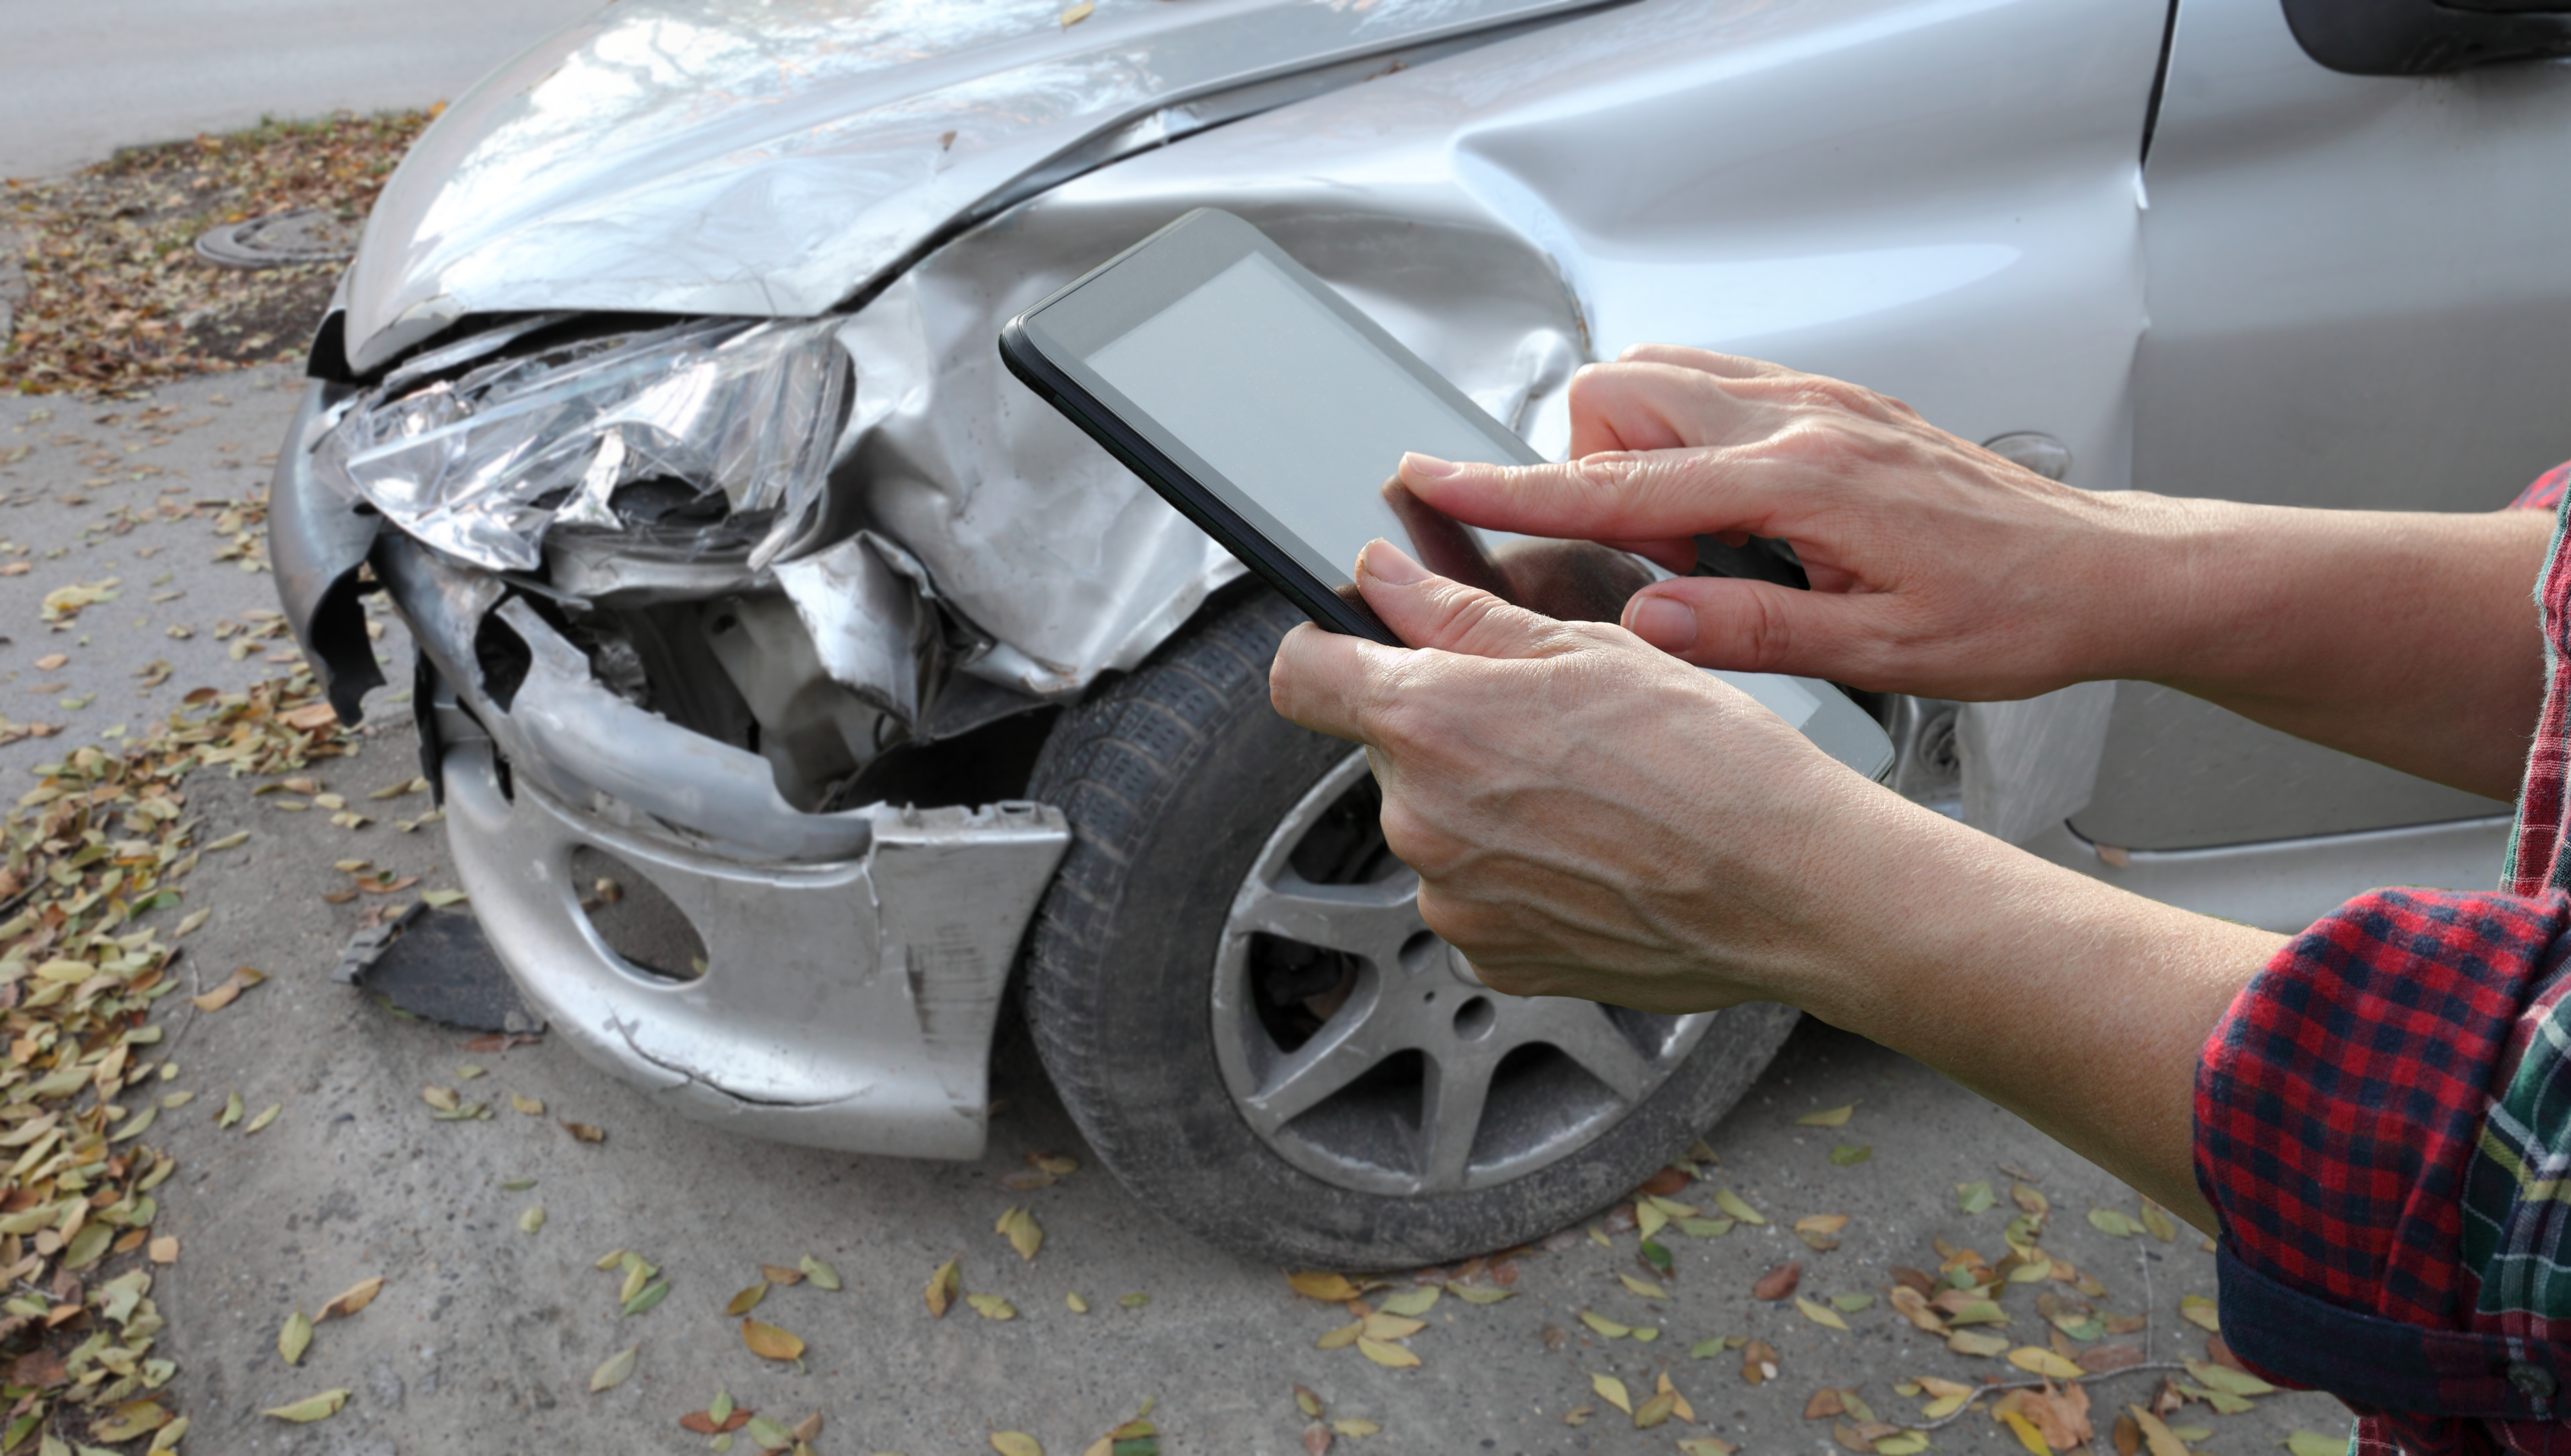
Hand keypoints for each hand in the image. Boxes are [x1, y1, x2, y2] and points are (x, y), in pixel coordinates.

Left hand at [1267, 536, 2282, 1228]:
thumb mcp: (1589, 646)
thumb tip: (1381, 577)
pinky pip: (1477, 897)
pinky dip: (1520, 875)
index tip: (1364, 647)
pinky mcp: (1493, 957)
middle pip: (1389, 752)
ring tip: (1591, 799)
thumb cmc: (1712, 764)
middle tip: (1551, 728)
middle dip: (1449, 731)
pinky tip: (1594, 856)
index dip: (1331, 650)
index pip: (1301, 675)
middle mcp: (1420, 820)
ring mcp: (1453, 900)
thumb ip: (1458, 614)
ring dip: (1488, 807)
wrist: (1792, 888)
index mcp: (1431, 722)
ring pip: (1438, 827)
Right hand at [1395, 343, 2547, 797]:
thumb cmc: (2010, 617)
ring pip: (1665, 379)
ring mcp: (1820, 399)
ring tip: (1699, 548)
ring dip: (1643, 454)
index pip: (1620, 478)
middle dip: (1593, 465)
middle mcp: (1805, 418)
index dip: (1512, 483)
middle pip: (1625, 394)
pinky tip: (1740, 522)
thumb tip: (1647, 620)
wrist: (2105, 573)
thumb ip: (1749, 630)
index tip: (1434, 480)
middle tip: (1653, 561)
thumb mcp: (1879, 654)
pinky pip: (1719, 392)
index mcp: (1804, 480)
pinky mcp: (1836, 404)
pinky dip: (1693, 446)